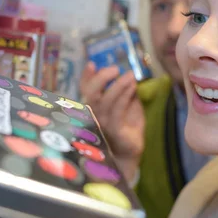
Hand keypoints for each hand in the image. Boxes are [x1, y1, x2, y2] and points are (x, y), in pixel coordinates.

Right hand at [79, 62, 144, 180]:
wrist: (129, 153)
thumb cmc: (126, 126)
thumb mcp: (125, 104)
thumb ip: (123, 91)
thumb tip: (126, 74)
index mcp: (93, 107)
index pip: (85, 90)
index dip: (86, 77)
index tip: (92, 64)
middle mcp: (93, 115)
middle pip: (90, 95)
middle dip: (100, 79)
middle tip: (114, 69)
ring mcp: (102, 125)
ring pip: (105, 102)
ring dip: (118, 86)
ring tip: (130, 75)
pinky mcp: (114, 132)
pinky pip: (117, 112)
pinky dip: (124, 97)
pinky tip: (132, 88)